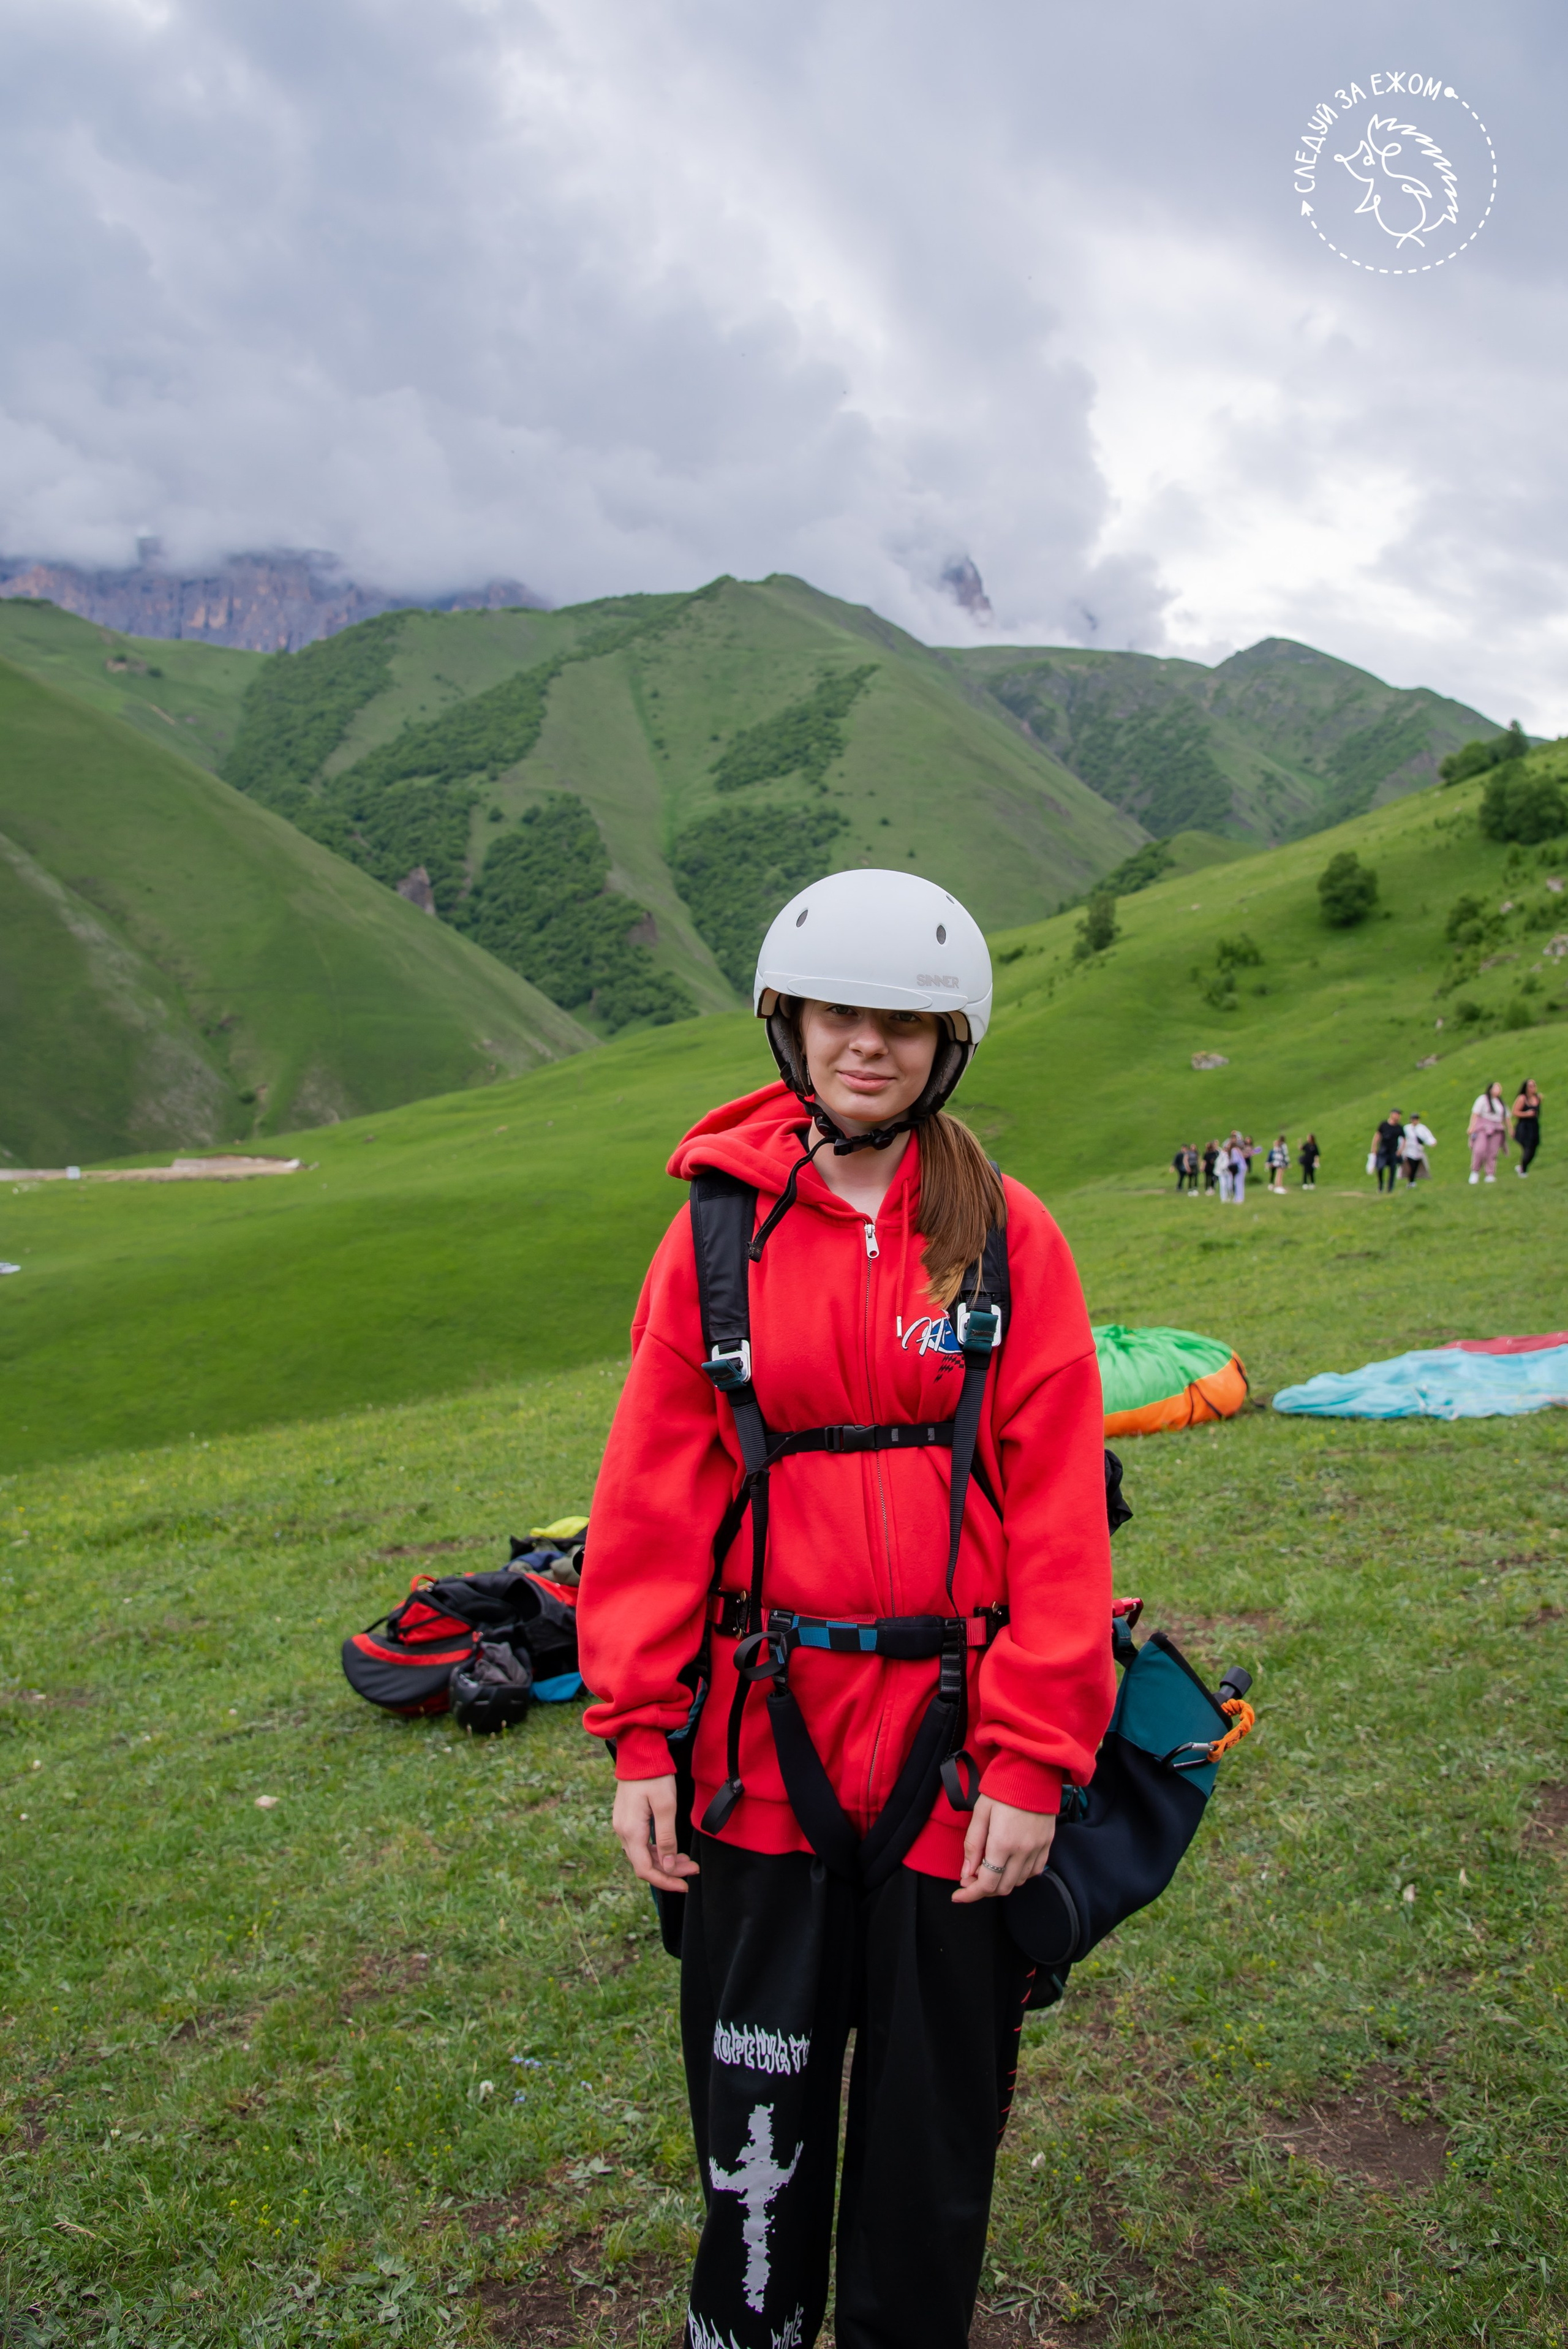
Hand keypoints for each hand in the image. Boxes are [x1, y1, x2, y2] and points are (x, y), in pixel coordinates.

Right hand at [612, 1775, 699, 1893]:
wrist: (640, 1753)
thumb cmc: (654, 1776)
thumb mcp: (666, 1806)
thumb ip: (666, 1839)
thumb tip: (666, 1867)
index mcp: (631, 1831)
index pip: (645, 1869)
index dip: (665, 1881)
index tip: (684, 1885)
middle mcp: (622, 1832)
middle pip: (644, 1864)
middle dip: (669, 1871)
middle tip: (692, 1868)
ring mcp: (622, 1825)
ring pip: (643, 1855)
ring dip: (664, 1861)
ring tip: (686, 1860)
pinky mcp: (626, 1819)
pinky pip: (640, 1843)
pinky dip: (657, 1850)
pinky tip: (671, 1849)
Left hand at [952, 1796, 1055, 1903]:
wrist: (1033, 1770)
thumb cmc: (1003, 1788)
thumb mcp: (980, 1812)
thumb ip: (973, 1844)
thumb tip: (966, 1874)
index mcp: (1003, 1843)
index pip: (987, 1883)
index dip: (970, 1894)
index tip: (958, 1896)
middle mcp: (1023, 1851)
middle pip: (1002, 1888)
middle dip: (983, 1889)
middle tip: (970, 1877)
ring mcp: (1038, 1848)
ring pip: (1018, 1882)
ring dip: (1001, 1882)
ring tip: (988, 1867)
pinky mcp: (1047, 1844)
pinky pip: (1034, 1871)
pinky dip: (1019, 1874)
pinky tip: (1009, 1863)